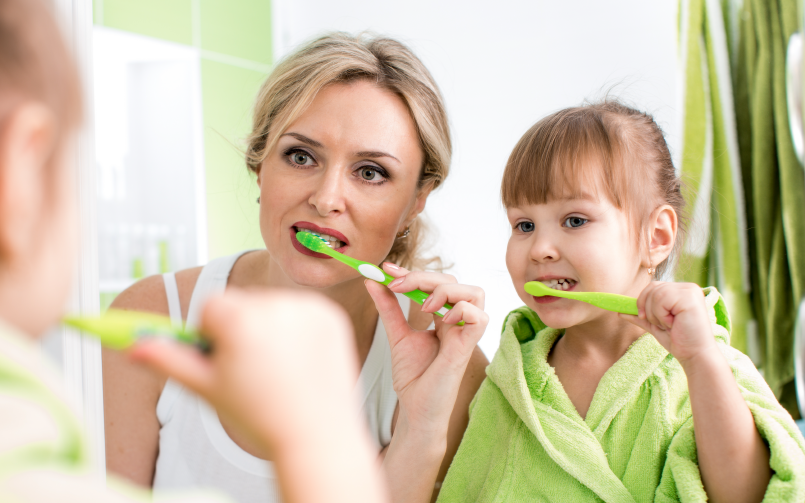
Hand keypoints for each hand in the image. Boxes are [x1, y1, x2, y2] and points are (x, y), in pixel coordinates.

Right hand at [129, 289, 358, 455]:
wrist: (316, 436)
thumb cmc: (259, 416)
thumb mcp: (206, 389)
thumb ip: (168, 361)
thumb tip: (133, 346)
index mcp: (240, 321)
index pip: (210, 307)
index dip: (213, 337)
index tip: (228, 363)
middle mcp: (276, 306)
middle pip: (241, 302)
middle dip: (241, 328)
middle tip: (255, 369)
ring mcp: (307, 308)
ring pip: (271, 305)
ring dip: (269, 326)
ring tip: (280, 367)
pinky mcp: (330, 315)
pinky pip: (300, 309)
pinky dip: (297, 328)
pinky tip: (300, 360)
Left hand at [365, 263, 487, 437]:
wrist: (414, 409)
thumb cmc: (413, 377)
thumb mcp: (396, 335)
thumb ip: (388, 308)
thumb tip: (372, 281)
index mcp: (443, 316)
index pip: (436, 282)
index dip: (413, 272)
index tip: (387, 269)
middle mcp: (457, 321)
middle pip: (454, 281)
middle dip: (424, 277)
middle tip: (397, 286)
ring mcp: (465, 333)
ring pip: (475, 291)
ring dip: (447, 290)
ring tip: (423, 305)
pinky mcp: (468, 347)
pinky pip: (479, 316)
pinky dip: (461, 309)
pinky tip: (440, 320)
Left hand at [620, 281, 715, 364]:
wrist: (695, 355)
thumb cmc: (679, 341)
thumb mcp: (656, 326)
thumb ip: (640, 317)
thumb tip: (620, 312)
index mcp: (681, 291)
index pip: (653, 286)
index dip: (643, 301)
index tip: (643, 317)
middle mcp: (687, 288)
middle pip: (652, 288)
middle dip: (649, 310)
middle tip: (663, 325)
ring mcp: (690, 291)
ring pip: (655, 294)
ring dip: (656, 315)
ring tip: (670, 325)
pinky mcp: (690, 296)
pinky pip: (662, 299)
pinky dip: (662, 315)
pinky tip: (675, 324)